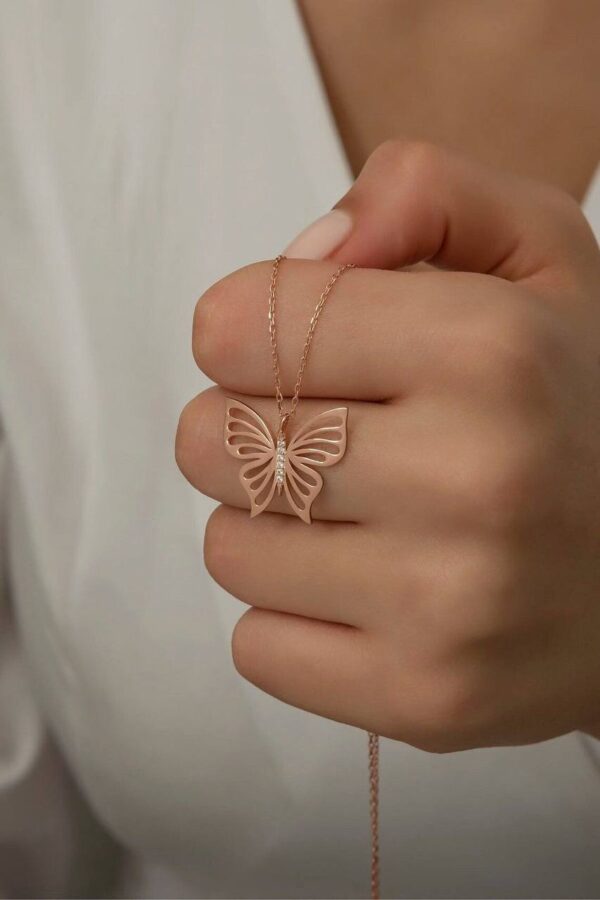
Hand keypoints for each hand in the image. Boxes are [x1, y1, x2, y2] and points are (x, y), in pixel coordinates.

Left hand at [176, 141, 599, 751]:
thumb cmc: (577, 405)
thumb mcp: (541, 257)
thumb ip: (424, 196)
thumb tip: (311, 249)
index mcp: (489, 348)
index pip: (235, 326)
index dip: (246, 331)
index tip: (291, 351)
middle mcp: (473, 478)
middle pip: (210, 441)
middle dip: (247, 429)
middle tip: (325, 437)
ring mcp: (450, 606)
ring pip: (228, 549)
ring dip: (269, 526)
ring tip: (357, 517)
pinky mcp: (426, 702)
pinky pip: (259, 648)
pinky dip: (292, 617)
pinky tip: (367, 592)